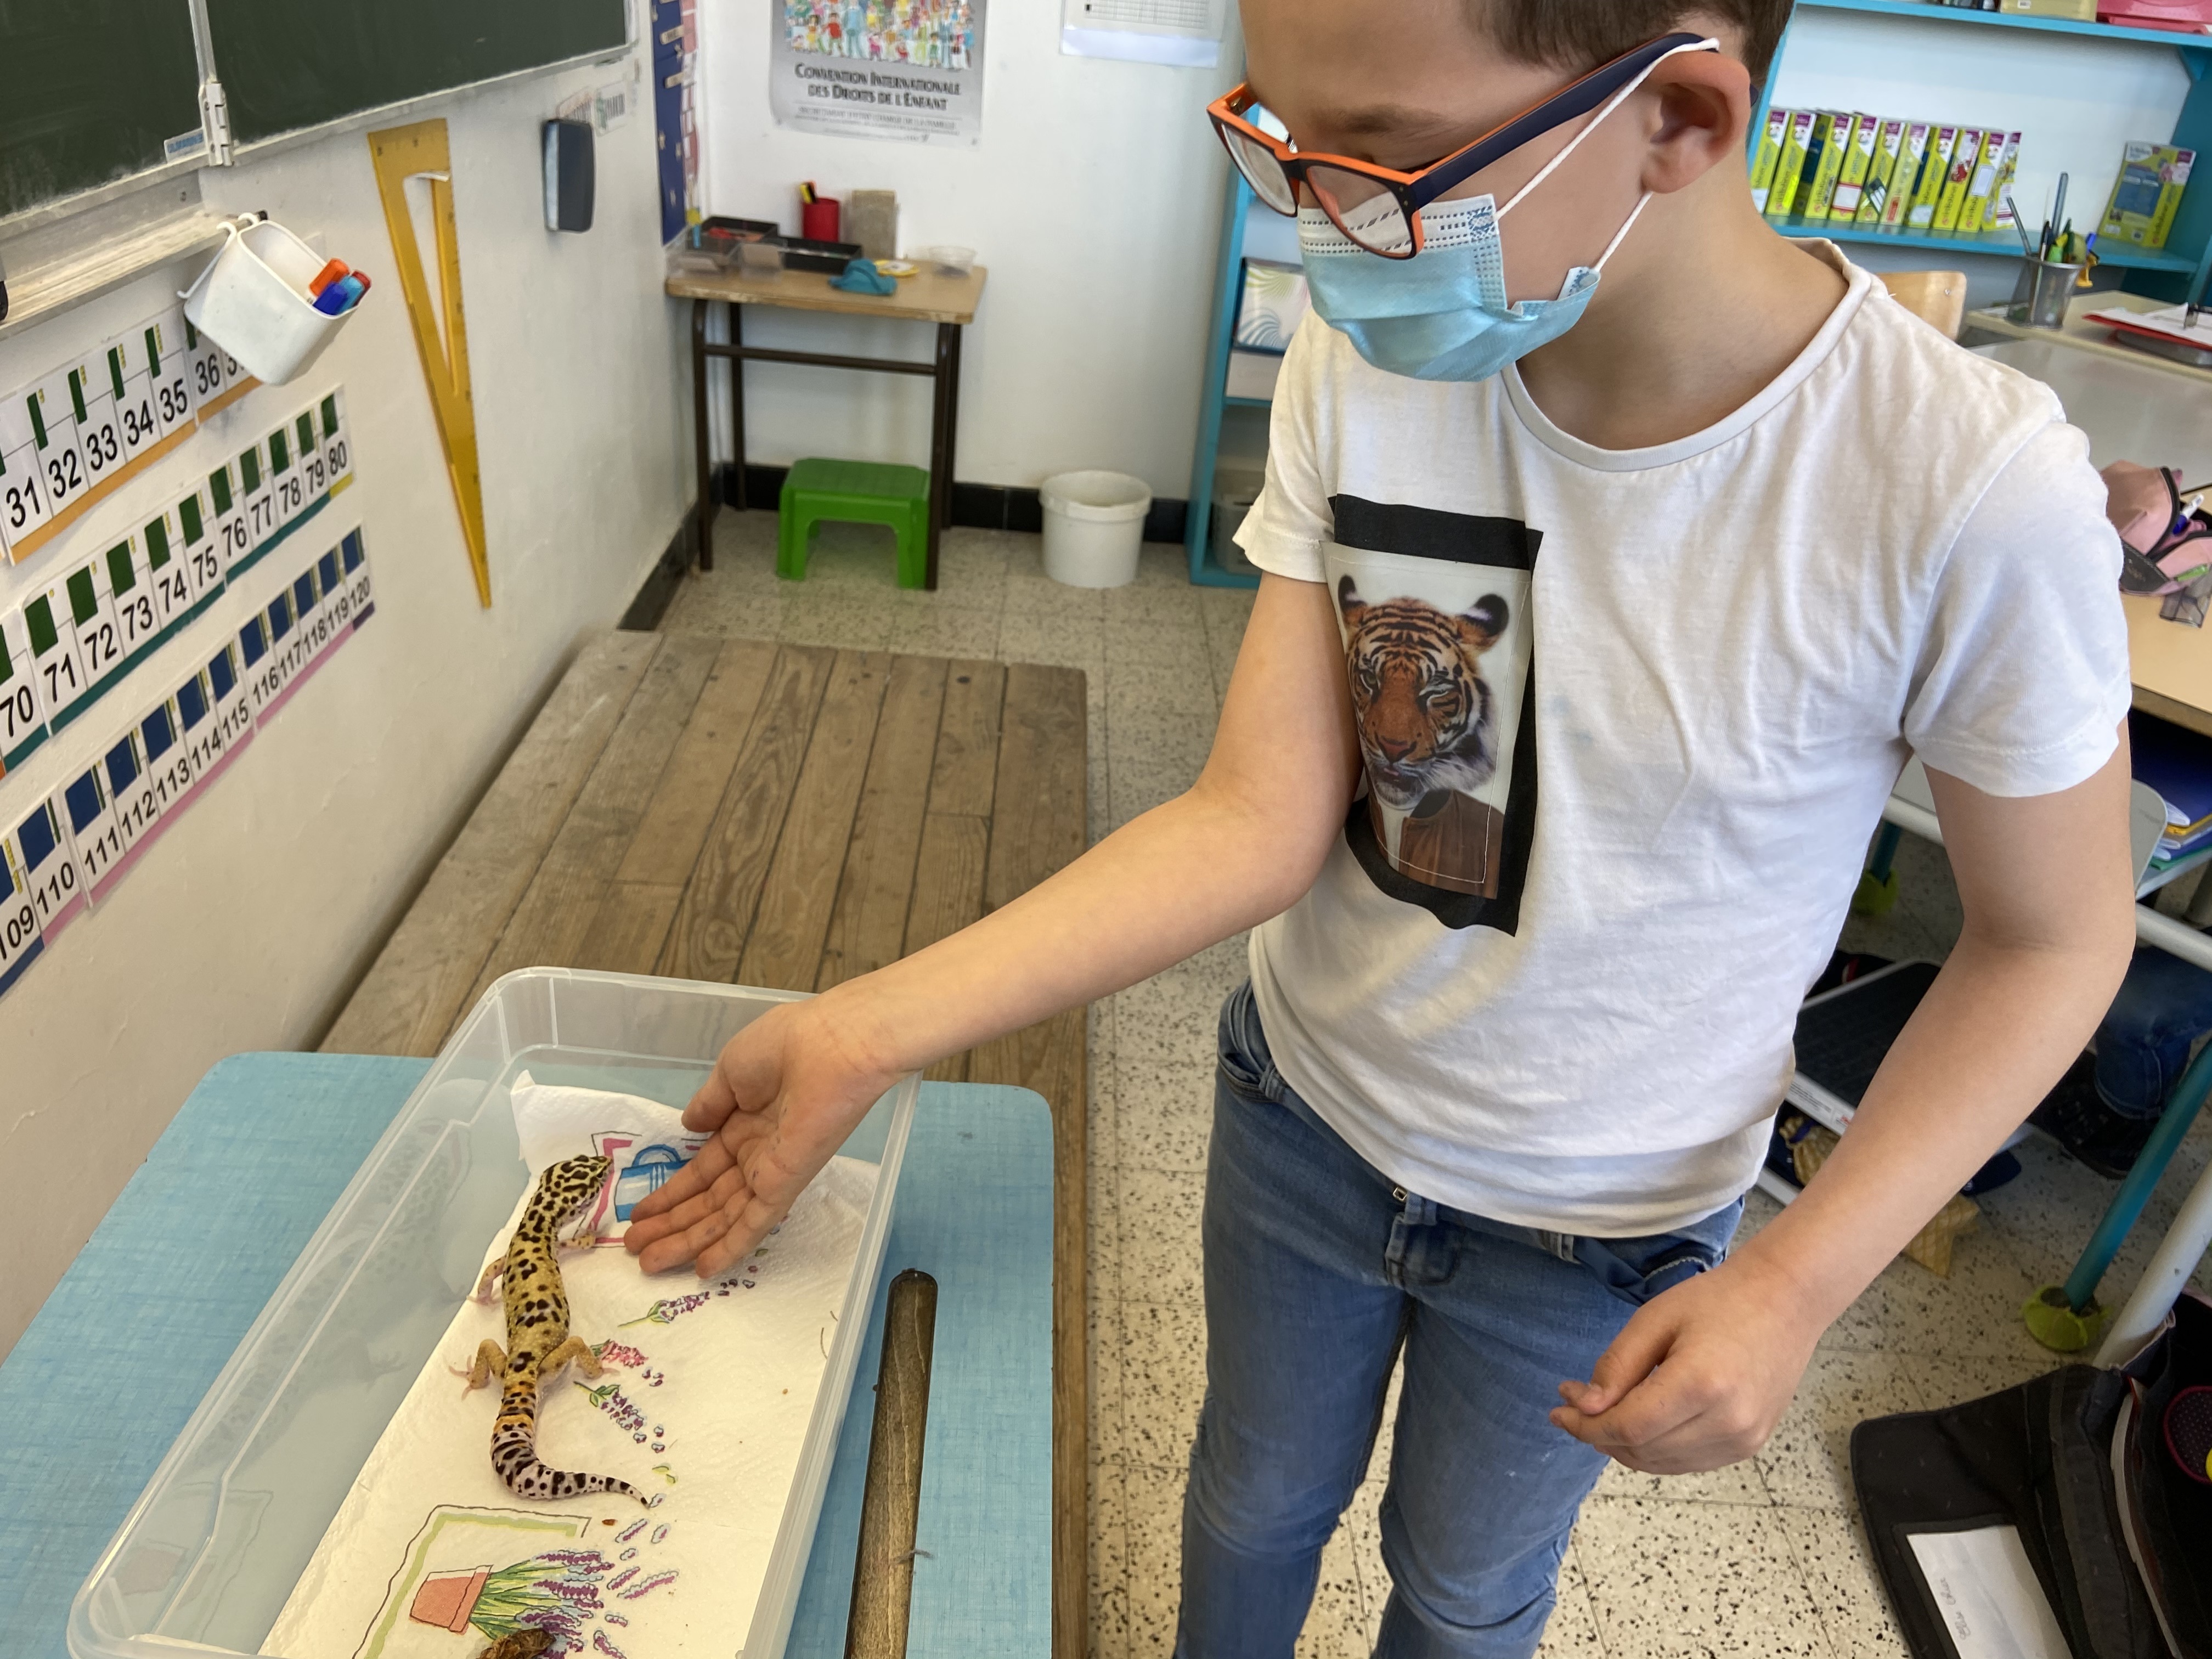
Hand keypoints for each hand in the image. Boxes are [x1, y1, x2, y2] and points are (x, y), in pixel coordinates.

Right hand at [622, 996, 899, 1278]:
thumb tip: (689, 1126)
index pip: (703, 1170)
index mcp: (744, 1123)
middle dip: (671, 1224)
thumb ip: (710, 1104)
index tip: (642, 1212)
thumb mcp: (732, 1070)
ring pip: (723, 1218)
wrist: (830, 1047)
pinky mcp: (784, 1185)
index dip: (672, 1192)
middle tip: (634, 1248)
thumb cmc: (783, 1046)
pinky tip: (703, 1269)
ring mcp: (770, 1172)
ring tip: (647, 1262)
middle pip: (708, 1200)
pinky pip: (754, 1223)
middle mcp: (756, 1154)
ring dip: (686, 1241)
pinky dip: (729, 1247)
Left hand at [1548, 1253, 1823, 1473]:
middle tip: (1576, 1405)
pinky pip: (1688, 1461)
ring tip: (1605, 1413)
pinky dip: (1656, 1450)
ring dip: (1625, 1446)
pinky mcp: (1750, 1445)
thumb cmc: (1718, 1300)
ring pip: (1662, 1463)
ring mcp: (1743, 1440)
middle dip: (1599, 1434)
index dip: (1586, 1425)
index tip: (1559, 1409)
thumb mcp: (1655, 1319)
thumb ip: (1617, 1366)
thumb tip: (1585, 1409)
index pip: (1628, 1427)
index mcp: (1702, 1385)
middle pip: (1642, 1450)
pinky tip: (1642, 1422)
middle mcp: (1727, 1422)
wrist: (1785, 1302)